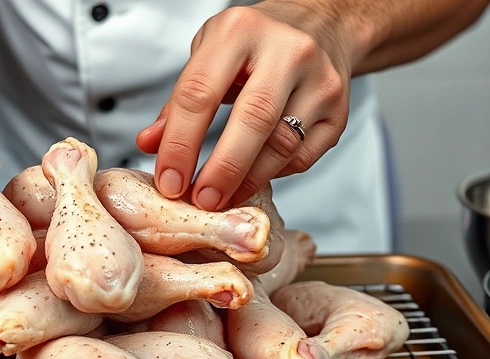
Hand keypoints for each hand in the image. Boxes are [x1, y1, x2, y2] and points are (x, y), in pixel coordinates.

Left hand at [136, 2, 357, 210]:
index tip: (169, 181)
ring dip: (247, 179)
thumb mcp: (209, 55)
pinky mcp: (340, 110)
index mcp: (240, 30)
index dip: (180, 144)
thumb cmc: (255, 43)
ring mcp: (320, 80)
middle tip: (200, 200)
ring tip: (222, 197)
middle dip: (222, 169)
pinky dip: (274, 173)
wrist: (320, 26)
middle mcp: (287, 50)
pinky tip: (254, 175)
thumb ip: (179, 102)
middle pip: (252, 120)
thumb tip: (150, 144)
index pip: (200, 93)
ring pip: (282, 145)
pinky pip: (303, 157)